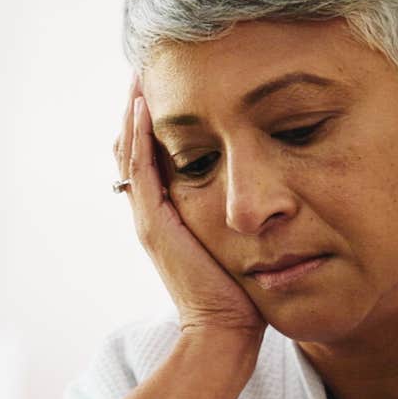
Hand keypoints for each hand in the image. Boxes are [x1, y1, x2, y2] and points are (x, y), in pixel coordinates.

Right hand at [114, 81, 264, 343]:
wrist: (225, 331)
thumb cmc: (241, 296)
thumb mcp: (238, 244)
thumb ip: (239, 219)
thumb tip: (267, 199)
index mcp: (169, 216)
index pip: (153, 157)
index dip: (154, 122)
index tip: (166, 85)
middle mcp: (152, 213)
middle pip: (134, 148)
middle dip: (139, 108)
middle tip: (145, 66)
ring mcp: (149, 217)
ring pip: (130, 152)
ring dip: (132, 111)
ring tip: (138, 72)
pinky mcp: (154, 222)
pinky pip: (139, 167)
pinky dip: (137, 134)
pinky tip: (141, 103)